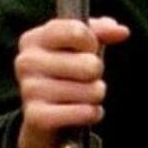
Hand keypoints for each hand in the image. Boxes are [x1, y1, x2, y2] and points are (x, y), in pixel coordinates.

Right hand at [14, 17, 129, 147]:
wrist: (44, 116)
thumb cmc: (68, 71)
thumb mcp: (82, 46)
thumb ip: (101, 32)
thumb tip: (121, 31)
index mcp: (35, 39)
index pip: (77, 31)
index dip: (92, 42)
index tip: (88, 49)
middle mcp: (27, 62)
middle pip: (91, 65)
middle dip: (97, 73)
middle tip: (84, 77)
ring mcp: (29, 90)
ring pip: (92, 91)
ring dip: (95, 95)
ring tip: (80, 95)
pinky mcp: (37, 117)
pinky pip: (86, 112)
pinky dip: (93, 113)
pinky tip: (81, 111)